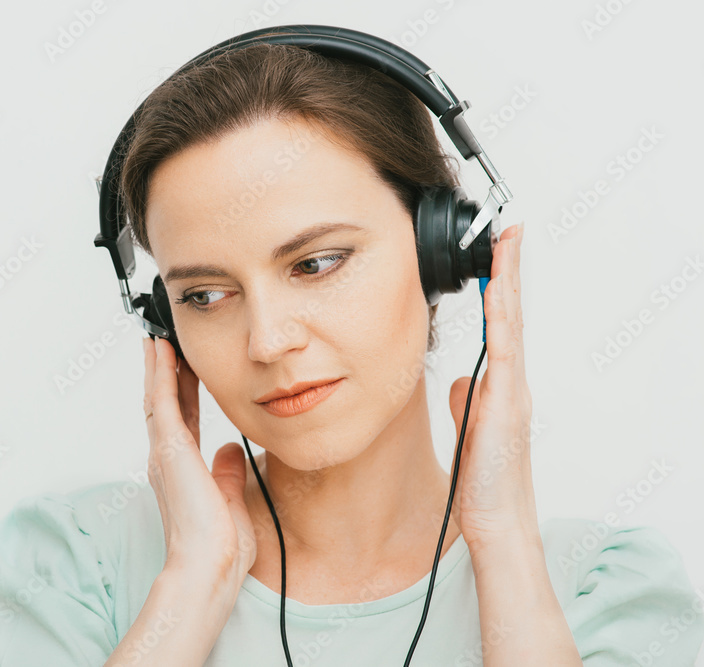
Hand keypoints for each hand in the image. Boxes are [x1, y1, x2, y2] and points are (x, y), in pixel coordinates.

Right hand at [142, 336, 256, 586]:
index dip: (180, 391)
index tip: (183, 368)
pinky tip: (160, 351)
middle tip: (166, 342)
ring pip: (157, 396)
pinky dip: (159, 373)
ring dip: (158, 365)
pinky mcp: (168, 448)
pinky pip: (161, 400)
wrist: (209, 563)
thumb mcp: (231, 498)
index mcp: (182, 468)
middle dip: (165, 371)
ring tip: (159, 337)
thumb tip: (231, 449)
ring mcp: (164, 451)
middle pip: (164, 402)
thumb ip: (228, 471)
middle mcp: (167, 457)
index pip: (182, 419)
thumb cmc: (220, 545)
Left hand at [447, 223, 540, 552]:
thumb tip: (460, 378)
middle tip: (508, 230)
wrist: (496, 518)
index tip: (496, 252)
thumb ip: (467, 399)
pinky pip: (504, 354)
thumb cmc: (485, 478)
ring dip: (507, 283)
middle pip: (511, 315)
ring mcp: (512, 392)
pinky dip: (502, 322)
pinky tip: (497, 294)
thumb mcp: (469, 427)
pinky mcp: (507, 407)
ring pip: (511, 326)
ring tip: (505, 244)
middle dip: (508, 270)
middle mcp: (511, 382)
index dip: (498, 287)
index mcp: (500, 385)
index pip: (500, 325)